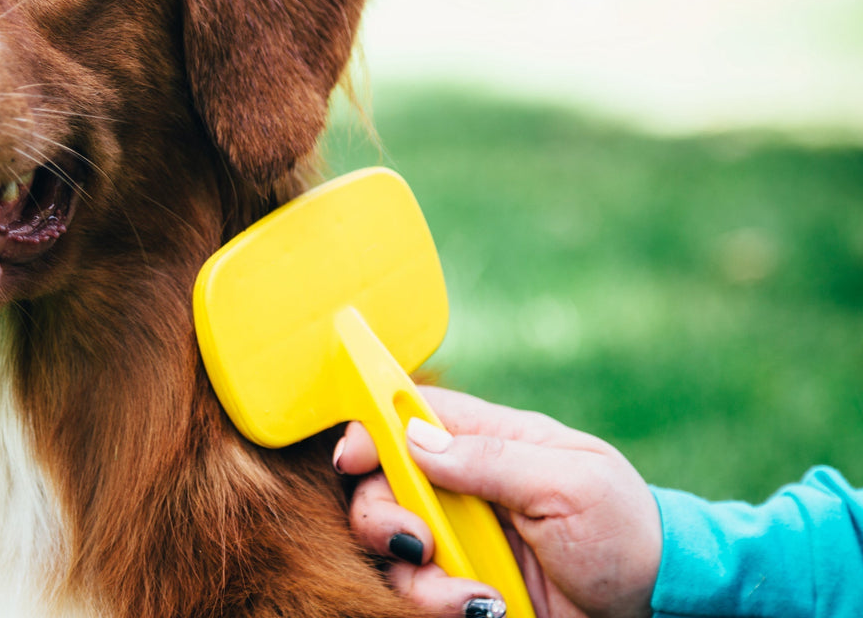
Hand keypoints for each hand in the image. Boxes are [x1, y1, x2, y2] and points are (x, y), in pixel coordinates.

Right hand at [334, 387, 660, 617]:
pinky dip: (439, 605)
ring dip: (421, 576)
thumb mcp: (570, 483)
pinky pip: (419, 591)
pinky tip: (482, 609)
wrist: (659, 605)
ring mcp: (461, 538)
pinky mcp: (463, 585)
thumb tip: (414, 437)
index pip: (412, 416)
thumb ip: (491, 459)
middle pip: (383, 486)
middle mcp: (465, 487)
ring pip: (395, 548)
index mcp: (491, 442)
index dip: (373, 429)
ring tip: (473, 598)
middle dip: (383, 516)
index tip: (354, 458)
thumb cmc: (627, 531)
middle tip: (417, 543)